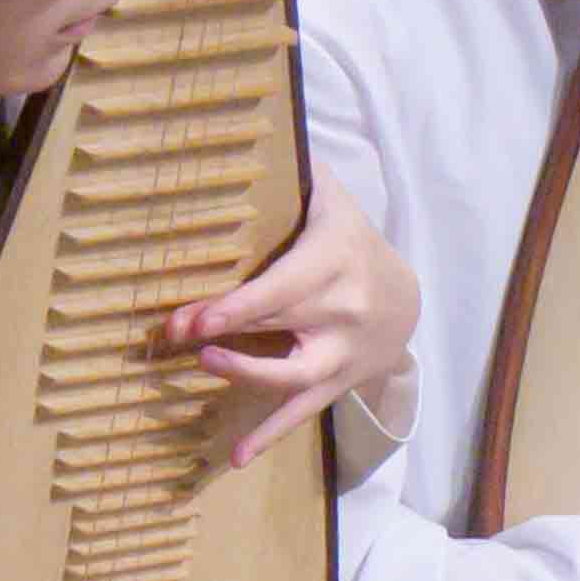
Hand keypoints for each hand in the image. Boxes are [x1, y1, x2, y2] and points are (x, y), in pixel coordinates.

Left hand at [166, 182, 418, 467]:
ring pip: (295, 374)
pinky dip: (269, 436)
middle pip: (278, 324)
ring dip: (247, 375)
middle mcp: (343, 312)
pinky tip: (236, 458)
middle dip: (224, 331)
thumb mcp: (334, 201)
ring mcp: (342, 354)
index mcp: (335, 261)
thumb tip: (261, 122)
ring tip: (207, 366)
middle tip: (173, 332)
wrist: (406, 300)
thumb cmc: (351, 241)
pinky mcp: (337, 384)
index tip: (198, 315)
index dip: (239, 305)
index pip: (284, 287)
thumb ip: (300, 173)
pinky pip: (303, 413)